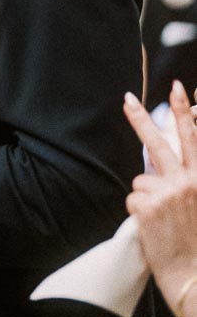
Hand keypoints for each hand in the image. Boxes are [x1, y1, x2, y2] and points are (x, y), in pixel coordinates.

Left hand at [124, 82, 196, 316]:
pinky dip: (138, 213)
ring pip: (141, 180)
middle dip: (141, 118)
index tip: (177, 87)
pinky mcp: (148, 205)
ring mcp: (167, 191)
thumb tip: (173, 166)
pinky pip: (132, 198)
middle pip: (159, 142)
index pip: (194, 138)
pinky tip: (153, 228)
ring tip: (162, 221)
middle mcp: (188, 181)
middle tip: (126, 98)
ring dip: (146, 198)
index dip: (184, 112)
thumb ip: (191, 182)